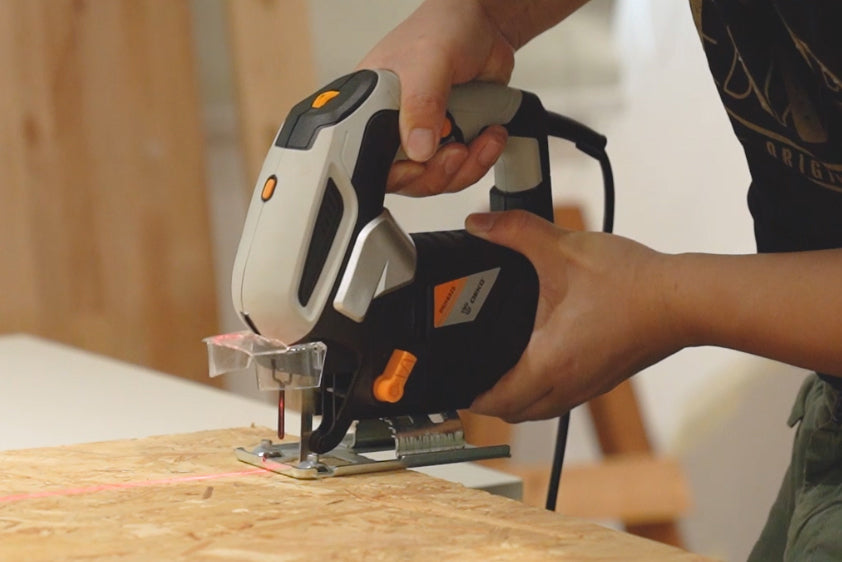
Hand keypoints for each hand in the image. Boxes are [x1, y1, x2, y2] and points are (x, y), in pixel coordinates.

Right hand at [357, 0, 512, 195]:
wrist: (486, 27)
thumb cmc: (445, 28)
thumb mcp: (429, 60)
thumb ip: (422, 102)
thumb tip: (418, 147)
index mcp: (370, 107)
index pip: (367, 159)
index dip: (396, 172)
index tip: (421, 163)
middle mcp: (392, 127)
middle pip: (405, 179)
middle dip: (437, 172)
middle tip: (457, 148)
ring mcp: (422, 138)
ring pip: (435, 180)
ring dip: (464, 167)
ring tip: (482, 137)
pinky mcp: (447, 143)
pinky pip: (459, 172)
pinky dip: (478, 161)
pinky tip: (489, 137)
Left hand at [466, 211, 687, 421]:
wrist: (685, 299)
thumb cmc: (631, 283)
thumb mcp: (563, 249)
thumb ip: (516, 232)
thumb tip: (479, 224)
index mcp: (550, 362)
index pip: (500, 400)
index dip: (473, 398)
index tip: (458, 388)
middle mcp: (570, 383)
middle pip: (520, 414)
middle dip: (493, 404)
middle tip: (475, 380)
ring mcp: (591, 385)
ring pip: (544, 409)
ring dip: (520, 400)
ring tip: (503, 375)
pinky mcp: (607, 377)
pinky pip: (566, 397)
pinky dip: (546, 391)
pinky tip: (544, 363)